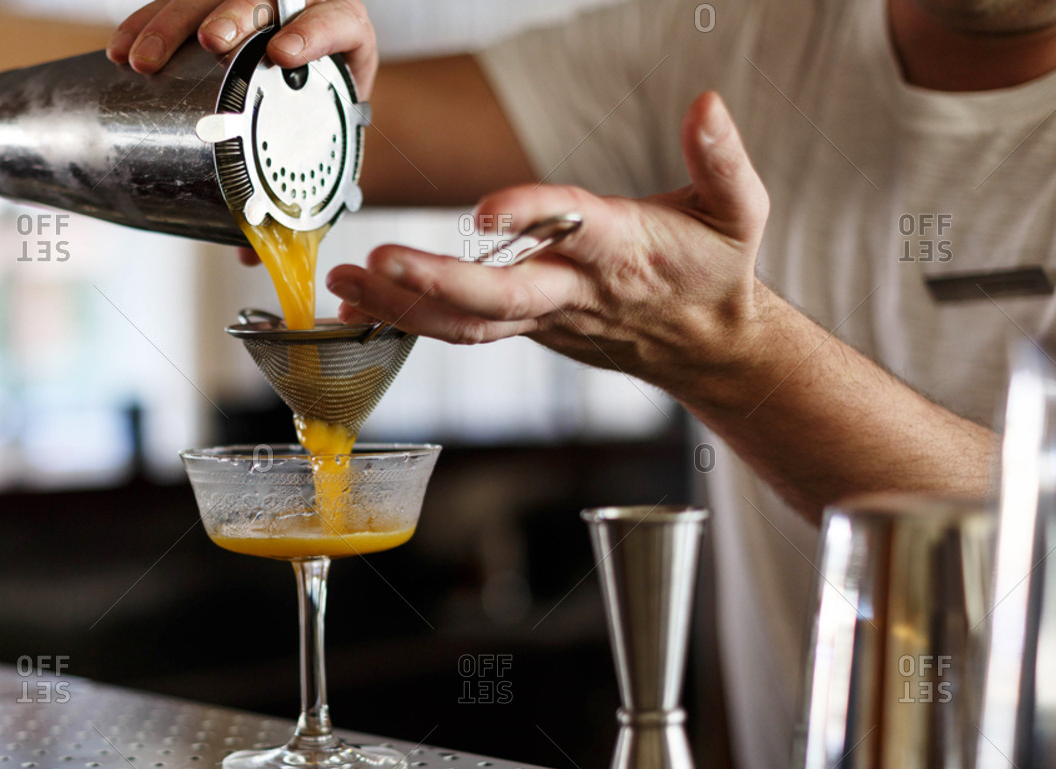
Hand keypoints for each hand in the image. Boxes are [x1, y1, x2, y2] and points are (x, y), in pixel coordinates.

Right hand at [109, 1, 375, 265]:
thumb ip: (293, 198)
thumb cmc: (322, 117)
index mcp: (343, 37)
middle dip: (232, 14)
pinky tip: (122, 49)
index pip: (337, 20)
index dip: (314, 31)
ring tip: (144, 59)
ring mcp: (256, 3)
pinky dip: (145, 23)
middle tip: (209, 42)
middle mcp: (300, 6)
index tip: (284, 54)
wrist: (317, 87)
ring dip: (171, 22)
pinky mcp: (214, 4)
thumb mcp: (321, 149)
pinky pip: (175, 4)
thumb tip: (251, 255)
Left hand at [324, 92, 772, 406]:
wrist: (704, 348)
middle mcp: (575, 292)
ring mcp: (544, 318)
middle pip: (501, 298)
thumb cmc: (714, 270)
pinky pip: (460, 332)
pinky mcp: (525, 329)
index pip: (575, 230)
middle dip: (438, 282)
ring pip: (467, 324)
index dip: (534, 217)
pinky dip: (408, 320)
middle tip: (379, 258)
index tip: (488, 211)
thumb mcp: (740, 211)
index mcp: (623, 253)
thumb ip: (723, 158)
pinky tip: (358, 305)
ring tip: (345, 281)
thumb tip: (707, 103)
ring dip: (402, 305)